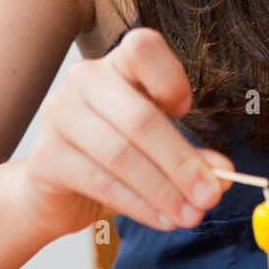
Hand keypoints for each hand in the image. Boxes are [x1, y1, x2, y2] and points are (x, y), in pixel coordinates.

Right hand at [16, 27, 234, 239]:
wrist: (56, 190)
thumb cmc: (113, 156)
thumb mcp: (157, 149)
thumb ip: (190, 156)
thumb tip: (222, 175)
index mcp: (116, 64)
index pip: (143, 48)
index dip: (171, 79)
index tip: (187, 111)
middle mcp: (84, 81)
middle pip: (139, 117)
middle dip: (180, 163)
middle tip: (209, 195)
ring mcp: (60, 116)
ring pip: (120, 154)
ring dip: (162, 191)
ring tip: (190, 215)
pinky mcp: (46, 158)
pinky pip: (100, 182)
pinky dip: (138, 205)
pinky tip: (162, 219)